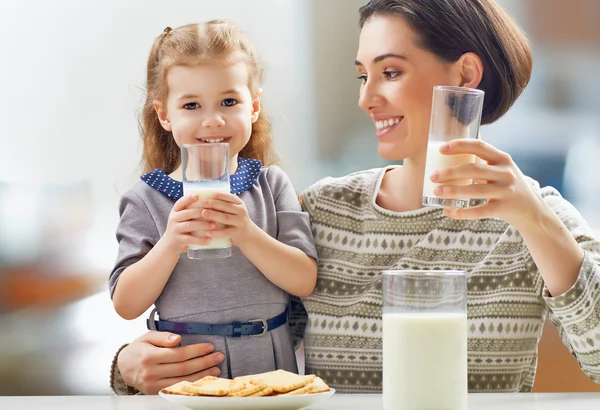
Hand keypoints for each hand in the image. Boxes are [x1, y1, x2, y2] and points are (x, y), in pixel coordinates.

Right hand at [117, 331, 224, 394]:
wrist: (123, 367)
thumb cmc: (138, 349)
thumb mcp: (147, 337)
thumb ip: (163, 336)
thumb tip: (178, 338)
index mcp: (150, 356)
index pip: (178, 354)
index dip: (196, 350)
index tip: (210, 347)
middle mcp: (151, 372)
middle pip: (183, 368)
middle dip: (204, 362)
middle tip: (218, 357)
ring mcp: (153, 384)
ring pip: (182, 380)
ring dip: (202, 375)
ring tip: (216, 369)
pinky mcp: (155, 392)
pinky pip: (177, 388)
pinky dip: (192, 384)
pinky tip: (203, 379)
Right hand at [160, 194, 216, 254]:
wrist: (170, 245)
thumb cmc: (181, 228)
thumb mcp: (182, 218)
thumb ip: (191, 211)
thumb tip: (210, 202)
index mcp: (175, 212)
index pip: (180, 203)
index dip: (188, 199)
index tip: (197, 196)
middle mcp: (173, 219)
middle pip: (186, 213)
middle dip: (199, 212)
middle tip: (212, 212)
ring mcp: (175, 230)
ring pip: (189, 226)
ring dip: (202, 225)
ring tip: (213, 225)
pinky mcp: (179, 241)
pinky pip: (190, 239)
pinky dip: (200, 240)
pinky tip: (209, 239)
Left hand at [199, 192, 259, 247]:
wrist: (249, 235)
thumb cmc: (237, 220)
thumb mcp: (235, 211)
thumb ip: (225, 205)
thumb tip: (207, 198)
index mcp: (240, 204)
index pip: (231, 197)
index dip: (221, 195)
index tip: (211, 194)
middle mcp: (241, 212)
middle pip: (227, 207)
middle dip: (214, 204)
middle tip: (203, 202)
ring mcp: (240, 223)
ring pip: (225, 218)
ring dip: (214, 215)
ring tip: (204, 213)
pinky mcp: (237, 233)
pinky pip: (225, 232)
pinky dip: (217, 233)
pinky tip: (208, 232)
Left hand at [429, 139, 545, 227]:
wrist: (533, 211)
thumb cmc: (509, 186)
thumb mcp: (501, 169)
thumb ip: (483, 162)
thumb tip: (452, 151)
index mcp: (502, 158)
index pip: (479, 146)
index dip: (460, 145)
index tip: (441, 149)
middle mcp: (506, 172)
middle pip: (473, 169)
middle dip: (450, 172)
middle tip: (433, 176)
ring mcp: (506, 191)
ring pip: (474, 191)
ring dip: (452, 191)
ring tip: (436, 192)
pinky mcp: (504, 208)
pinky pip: (479, 211)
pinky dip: (461, 212)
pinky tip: (448, 211)